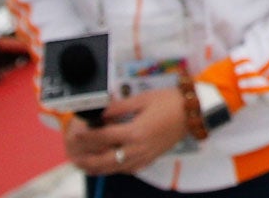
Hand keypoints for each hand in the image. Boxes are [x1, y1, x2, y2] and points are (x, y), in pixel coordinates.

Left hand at [65, 86, 188, 174]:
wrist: (195, 111)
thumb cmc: (170, 101)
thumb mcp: (144, 98)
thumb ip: (119, 107)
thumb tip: (101, 113)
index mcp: (135, 132)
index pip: (102, 137)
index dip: (86, 134)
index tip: (75, 131)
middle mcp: (137, 149)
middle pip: (103, 160)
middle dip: (85, 157)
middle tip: (73, 152)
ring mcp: (143, 157)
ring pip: (113, 169)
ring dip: (95, 167)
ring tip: (82, 163)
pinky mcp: (150, 159)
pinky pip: (127, 170)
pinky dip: (113, 169)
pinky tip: (107, 165)